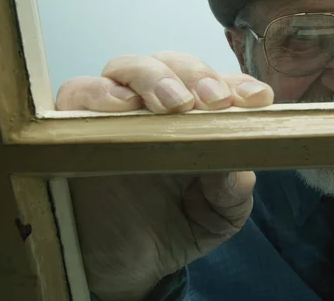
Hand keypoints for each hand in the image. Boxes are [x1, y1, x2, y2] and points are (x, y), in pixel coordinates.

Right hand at [56, 52, 273, 300]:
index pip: (220, 86)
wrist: (123, 268)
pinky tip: (124, 107)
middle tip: (215, 101)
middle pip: (175, 65)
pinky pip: (79, 92)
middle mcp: (157, 108)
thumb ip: (233, 189)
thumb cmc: (174, 230)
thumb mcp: (218, 215)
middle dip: (198, 75)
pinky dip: (100, 92)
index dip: (239, 85)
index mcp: (199, 121)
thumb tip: (233, 161)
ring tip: (175, 104)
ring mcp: (115, 113)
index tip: (258, 100)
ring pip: (129, 67)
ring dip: (155, 76)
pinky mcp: (75, 126)